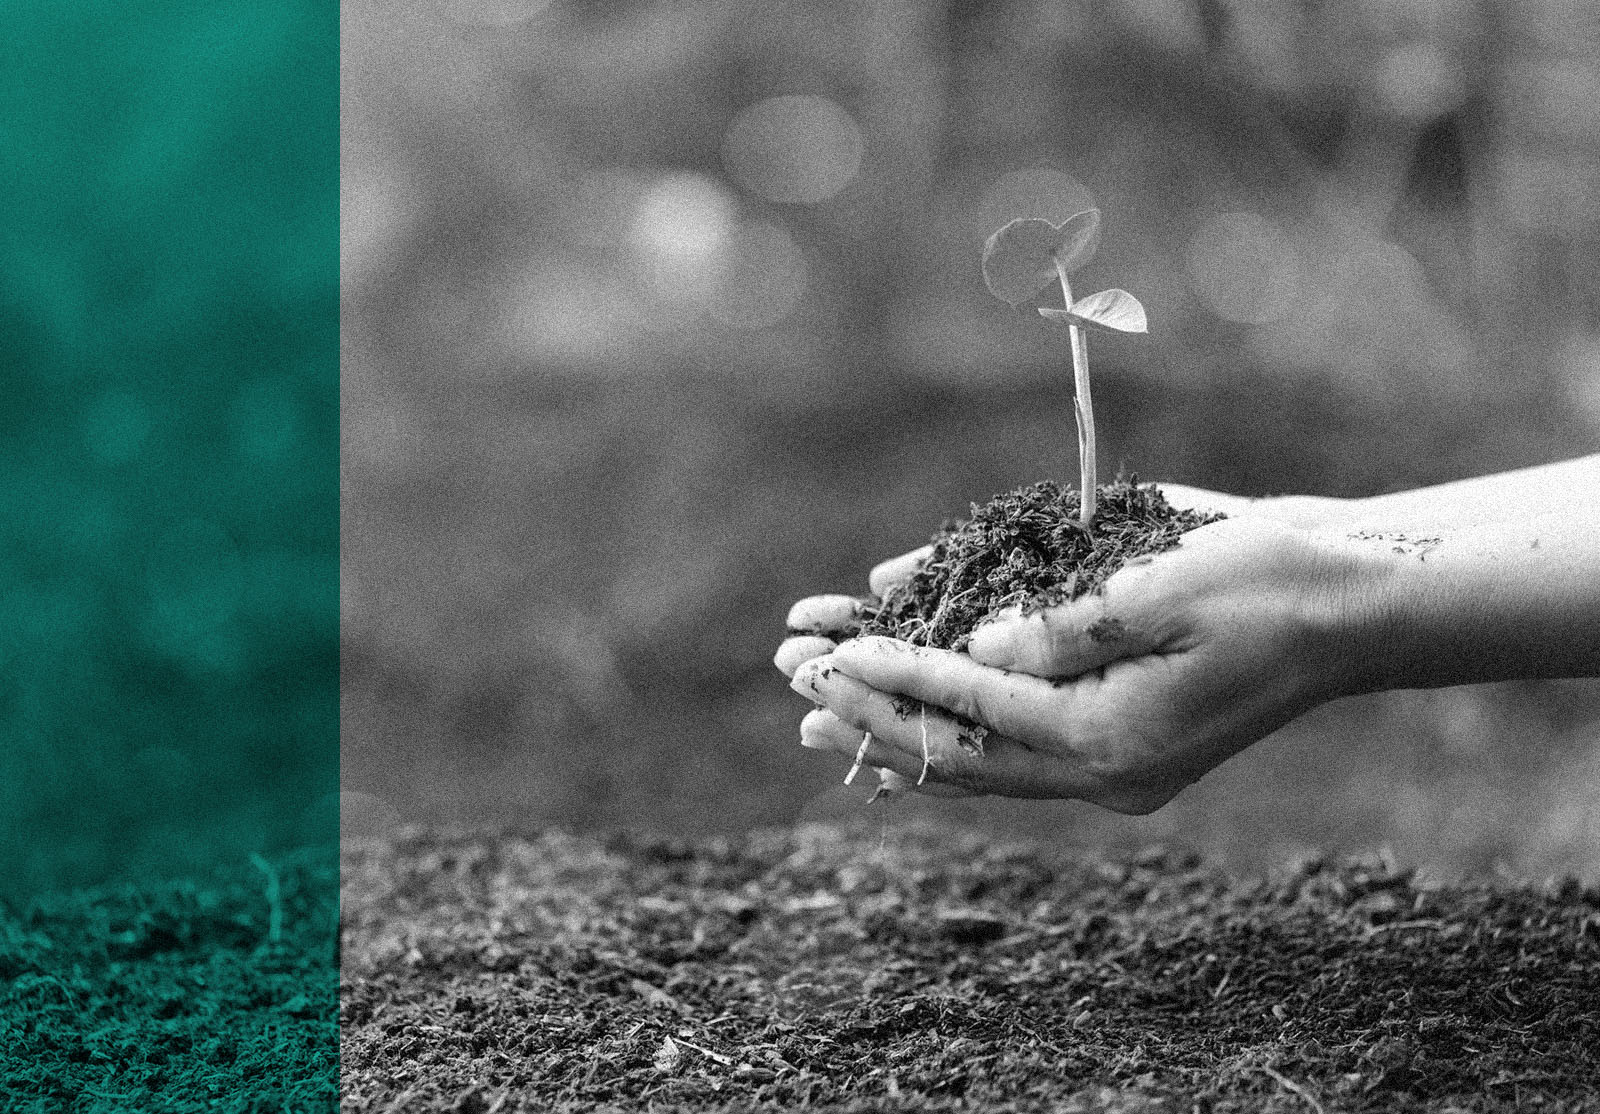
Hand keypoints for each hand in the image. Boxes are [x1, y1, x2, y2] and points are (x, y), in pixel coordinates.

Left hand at [783, 514, 1364, 811]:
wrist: (1340, 605)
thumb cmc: (1263, 581)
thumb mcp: (1165, 587)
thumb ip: (1063, 627)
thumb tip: (971, 652)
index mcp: (1111, 740)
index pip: (974, 712)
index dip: (893, 679)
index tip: (824, 660)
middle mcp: (1099, 767)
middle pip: (958, 747)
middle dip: (870, 711)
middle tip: (791, 684)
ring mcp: (1106, 759)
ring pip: (976, 751)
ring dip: (894, 722)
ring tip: (812, 710)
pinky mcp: (1111, 732)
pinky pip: (1012, 733)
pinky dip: (951, 710)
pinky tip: (898, 687)